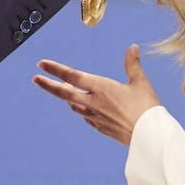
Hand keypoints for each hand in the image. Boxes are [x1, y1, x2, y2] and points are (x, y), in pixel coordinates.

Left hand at [33, 45, 159, 145]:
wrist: (149, 137)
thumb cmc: (147, 108)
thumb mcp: (141, 82)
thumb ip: (133, 64)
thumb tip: (132, 47)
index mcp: (101, 88)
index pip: (72, 76)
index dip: (55, 69)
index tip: (42, 64)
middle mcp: (94, 102)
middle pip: (65, 93)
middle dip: (48, 85)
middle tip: (36, 79)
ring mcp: (95, 117)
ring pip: (74, 105)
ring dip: (66, 97)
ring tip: (63, 90)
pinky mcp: (100, 128)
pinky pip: (85, 117)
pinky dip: (81, 110)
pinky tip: (83, 109)